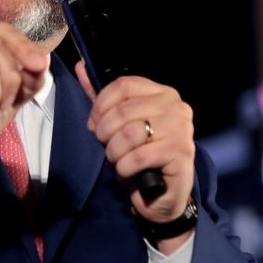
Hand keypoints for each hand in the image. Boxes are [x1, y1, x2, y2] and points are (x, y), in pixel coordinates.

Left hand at [76, 60, 195, 250]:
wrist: (163, 195)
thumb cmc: (141, 156)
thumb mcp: (119, 125)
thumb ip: (103, 98)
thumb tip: (81, 67)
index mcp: (162, 93)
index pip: (122, 85)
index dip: (100, 106)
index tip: (94, 124)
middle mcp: (176, 106)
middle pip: (123, 111)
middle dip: (105, 133)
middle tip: (107, 147)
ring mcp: (181, 129)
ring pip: (129, 134)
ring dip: (114, 152)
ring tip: (119, 160)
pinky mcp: (181, 153)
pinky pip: (138, 157)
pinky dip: (124, 168)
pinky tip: (128, 172)